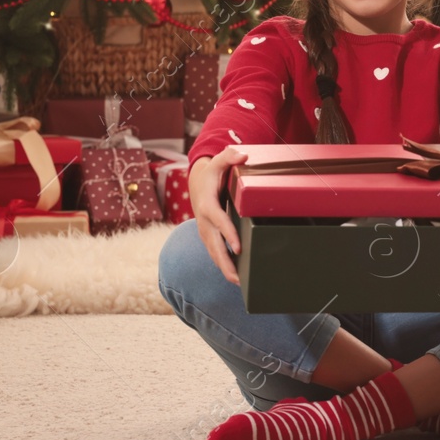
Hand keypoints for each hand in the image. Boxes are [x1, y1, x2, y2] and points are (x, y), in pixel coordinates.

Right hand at [189, 146, 247, 284]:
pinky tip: (236, 277)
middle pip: (214, 245)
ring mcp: (205, 232)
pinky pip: (215, 253)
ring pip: (213, 253)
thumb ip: (229, 156)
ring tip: (239, 283)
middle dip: (225, 262)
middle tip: (238, 278)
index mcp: (208, 205)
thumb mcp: (218, 161)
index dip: (228, 234)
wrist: (196, 184)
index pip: (219, 221)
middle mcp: (205, 222)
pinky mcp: (209, 237)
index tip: (238, 247)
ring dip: (224, 269)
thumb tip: (243, 155)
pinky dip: (223, 265)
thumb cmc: (211, 174)